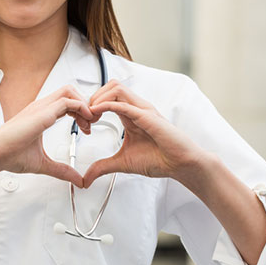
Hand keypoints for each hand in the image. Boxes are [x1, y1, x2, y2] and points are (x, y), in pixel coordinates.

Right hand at [0, 85, 95, 187]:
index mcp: (40, 115)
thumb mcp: (43, 163)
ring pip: (69, 91)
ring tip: (90, 121)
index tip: (87, 127)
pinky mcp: (41, 113)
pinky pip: (67, 101)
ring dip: (84, 104)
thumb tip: (77, 180)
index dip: (81, 112)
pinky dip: (80, 108)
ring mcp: (40, 108)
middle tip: (93, 122)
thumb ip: (61, 170)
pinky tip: (85, 122)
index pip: (66, 103)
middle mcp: (40, 107)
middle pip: (70, 91)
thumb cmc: (9, 155)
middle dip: (85, 104)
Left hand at [82, 80, 209, 187]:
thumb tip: (86, 179)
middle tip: (86, 117)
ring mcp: (142, 110)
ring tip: (91, 116)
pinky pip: (124, 103)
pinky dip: (107, 105)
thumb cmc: (160, 159)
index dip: (91, 105)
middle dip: (92, 97)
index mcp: (130, 114)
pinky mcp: (148, 116)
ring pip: (116, 88)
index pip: (107, 96)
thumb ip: (103, 167)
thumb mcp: (122, 163)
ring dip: (98, 98)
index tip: (84, 123)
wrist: (181, 165)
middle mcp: (136, 108)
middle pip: (110, 86)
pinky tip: (97, 113)